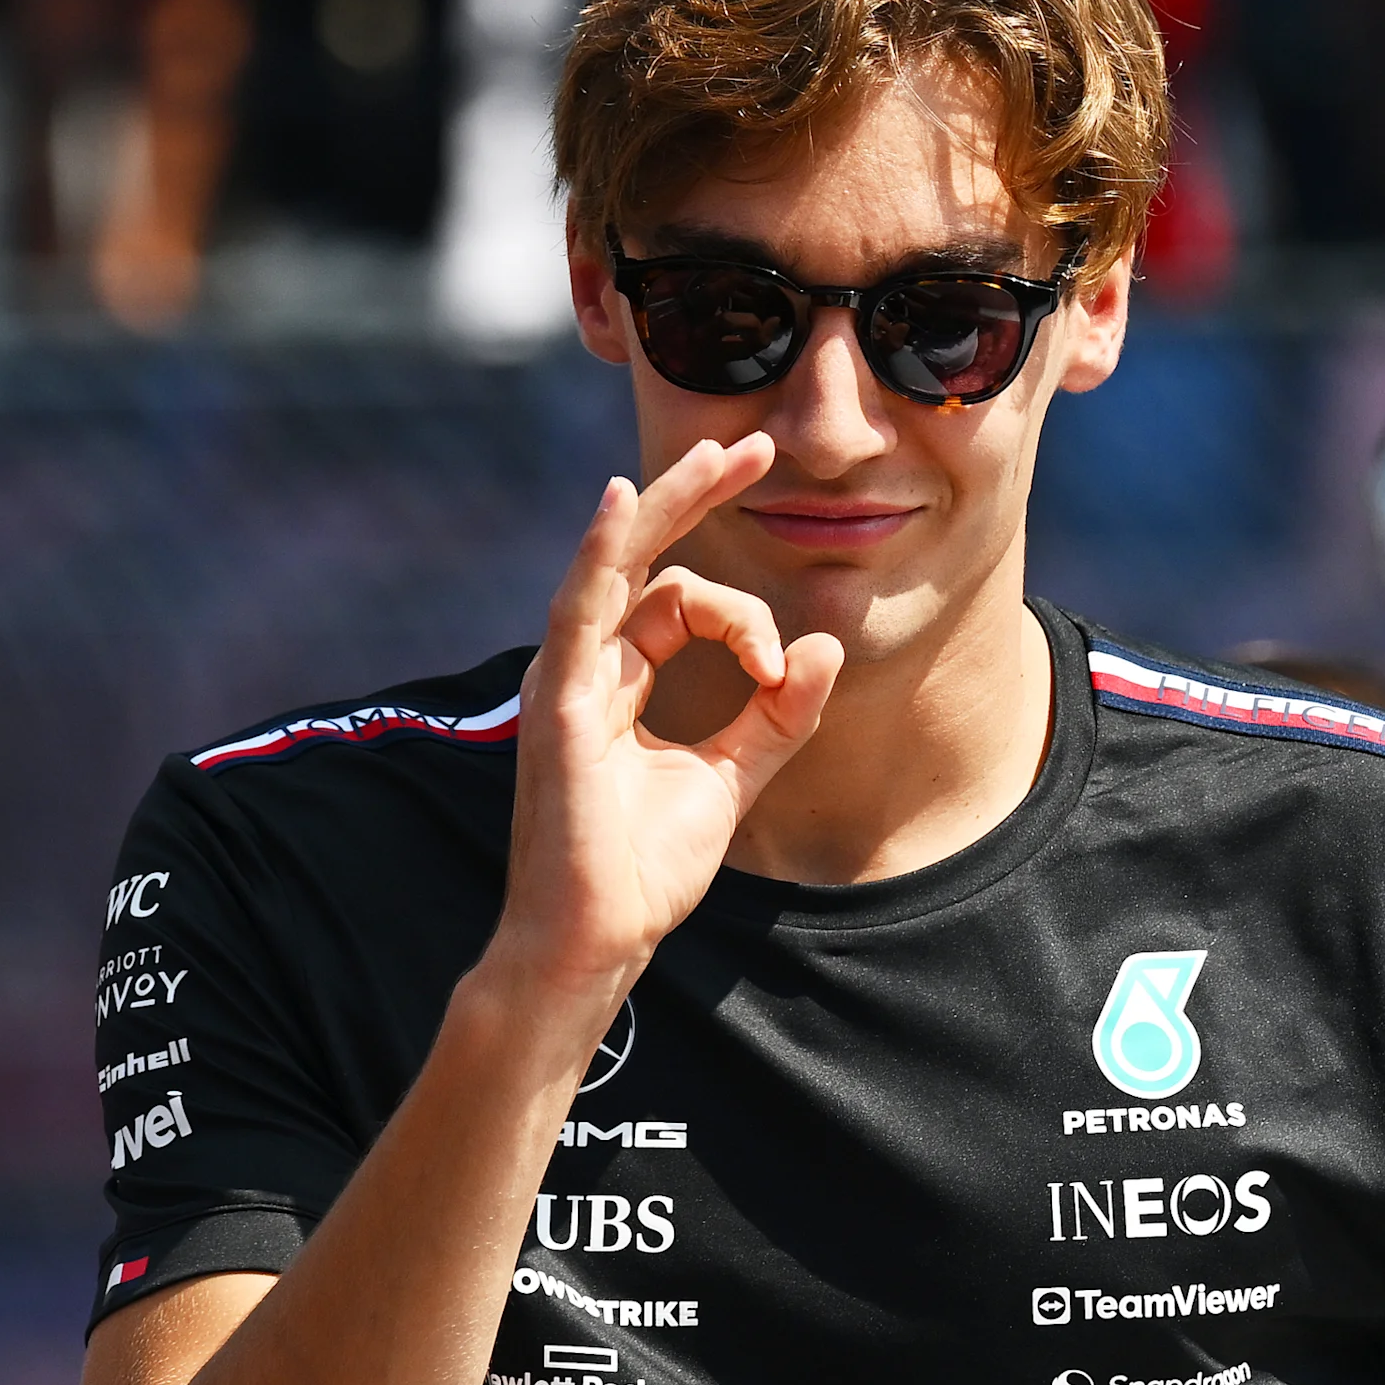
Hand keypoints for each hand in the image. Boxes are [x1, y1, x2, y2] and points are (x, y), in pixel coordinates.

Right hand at [486, 434, 842, 1040]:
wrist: (599, 938)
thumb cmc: (644, 869)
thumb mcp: (732, 778)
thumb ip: (777, 716)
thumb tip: (824, 647)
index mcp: (621, 677)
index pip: (681, 600)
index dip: (745, 622)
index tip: (779, 672)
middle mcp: (589, 664)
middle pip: (645, 556)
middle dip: (699, 495)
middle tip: (755, 445)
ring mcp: (569, 676)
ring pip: (620, 563)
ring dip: (672, 502)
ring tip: (727, 453)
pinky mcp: (561, 699)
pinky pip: (581, 606)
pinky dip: (603, 549)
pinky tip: (627, 499)